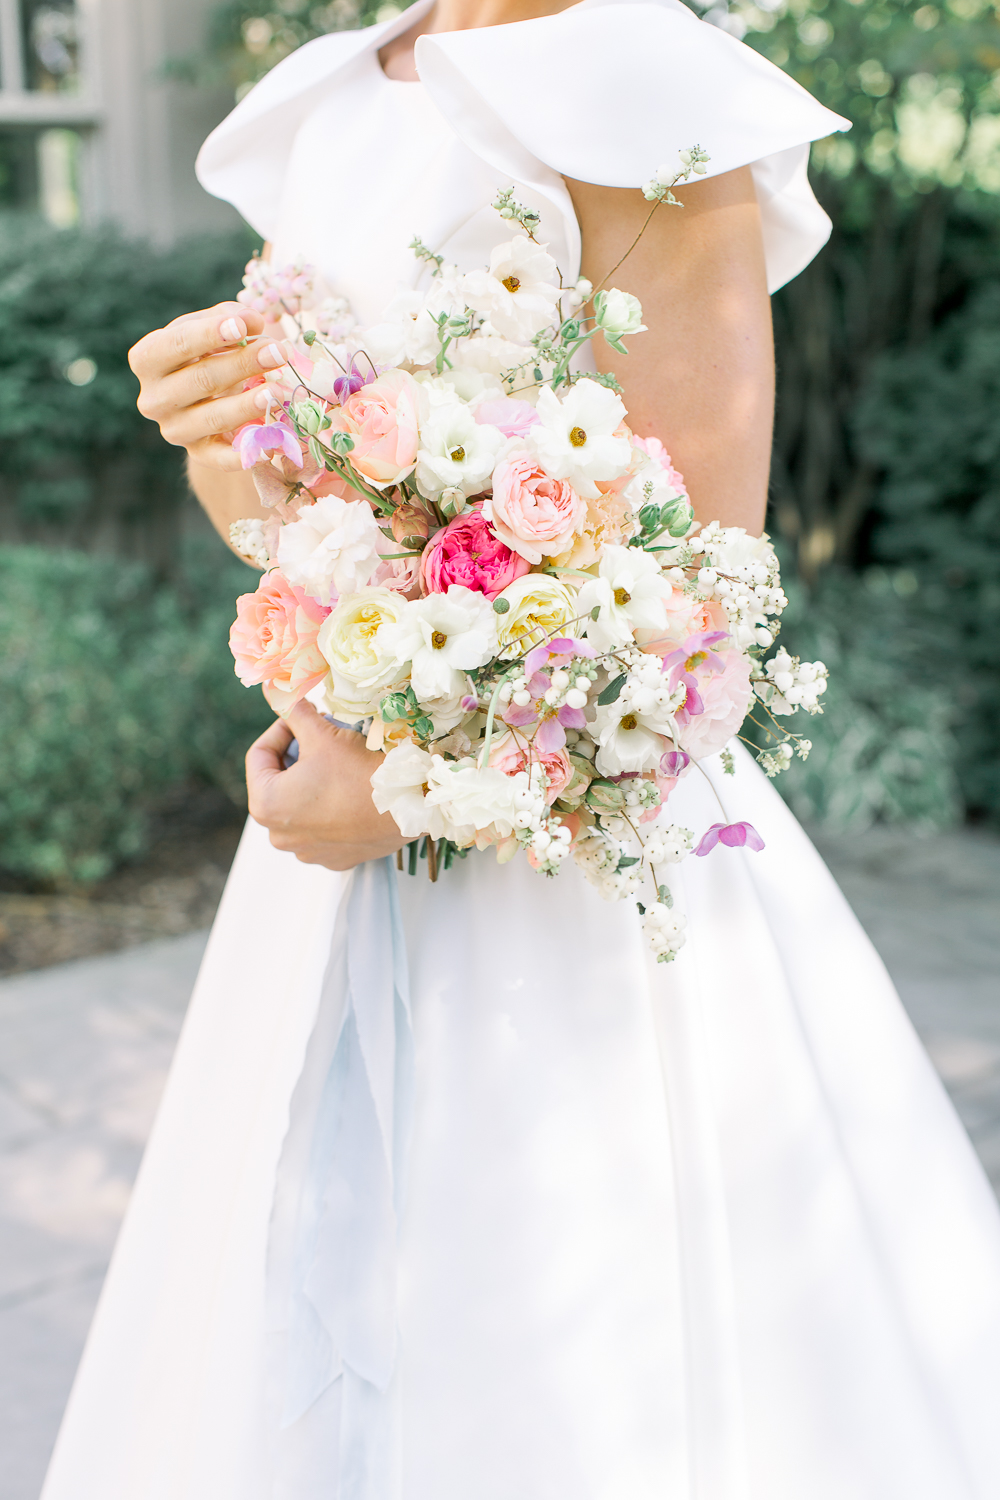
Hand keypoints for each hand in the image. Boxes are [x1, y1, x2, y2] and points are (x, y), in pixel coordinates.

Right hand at [128, 301, 292, 471]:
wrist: (207, 398)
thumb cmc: (209, 352)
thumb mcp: (213, 327)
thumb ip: (231, 318)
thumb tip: (253, 322)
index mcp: (148, 359)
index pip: (176, 344)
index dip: (209, 334)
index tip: (242, 326)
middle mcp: (153, 398)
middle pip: (200, 380)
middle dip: (242, 364)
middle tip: (278, 353)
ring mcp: (174, 429)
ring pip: (212, 418)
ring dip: (247, 405)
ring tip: (276, 392)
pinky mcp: (197, 453)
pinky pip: (219, 459)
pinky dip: (243, 456)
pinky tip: (268, 448)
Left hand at [246, 701, 406, 870]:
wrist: (410, 806)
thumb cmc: (360, 771)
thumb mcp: (322, 734)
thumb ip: (290, 709)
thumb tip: (271, 687)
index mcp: (265, 804)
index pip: (259, 755)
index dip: (281, 728)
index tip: (304, 718)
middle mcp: (279, 835)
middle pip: (278, 782)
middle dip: (297, 756)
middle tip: (322, 737)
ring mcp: (307, 851)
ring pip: (299, 806)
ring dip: (311, 783)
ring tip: (337, 764)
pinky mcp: (333, 860)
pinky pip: (322, 828)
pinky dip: (329, 810)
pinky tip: (350, 792)